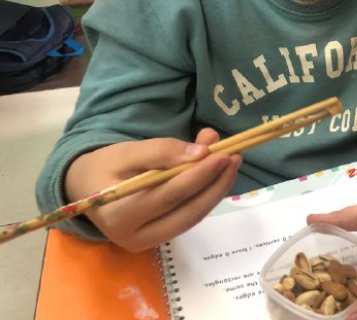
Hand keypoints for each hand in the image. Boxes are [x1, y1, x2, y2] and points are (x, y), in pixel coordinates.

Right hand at [64, 128, 240, 251]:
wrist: (86, 187)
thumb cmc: (105, 166)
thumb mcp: (127, 151)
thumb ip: (162, 151)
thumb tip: (202, 152)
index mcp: (119, 214)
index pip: (170, 194)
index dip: (200, 174)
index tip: (223, 153)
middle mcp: (133, 237)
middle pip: (187, 211)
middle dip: (215, 183)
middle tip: (234, 157)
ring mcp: (148, 243)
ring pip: (193, 217)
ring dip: (216, 190)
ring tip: (231, 163)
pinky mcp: (159, 240)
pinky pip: (188, 218)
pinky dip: (206, 197)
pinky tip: (218, 177)